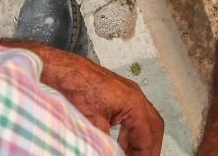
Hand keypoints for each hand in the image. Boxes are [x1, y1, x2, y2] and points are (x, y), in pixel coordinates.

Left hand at [4, 41, 163, 155]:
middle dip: (148, 147)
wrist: (64, 70)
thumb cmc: (77, 88)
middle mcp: (136, 95)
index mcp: (134, 103)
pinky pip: (133, 115)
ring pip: (144, 120)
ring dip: (139, 140)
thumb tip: (111, 153)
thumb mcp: (93, 124)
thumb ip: (106, 145)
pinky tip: (121, 142)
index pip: (147, 137)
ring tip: (129, 155)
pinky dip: (130, 131)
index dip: (143, 154)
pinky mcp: (119, 92)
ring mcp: (128, 92)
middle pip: (153, 127)